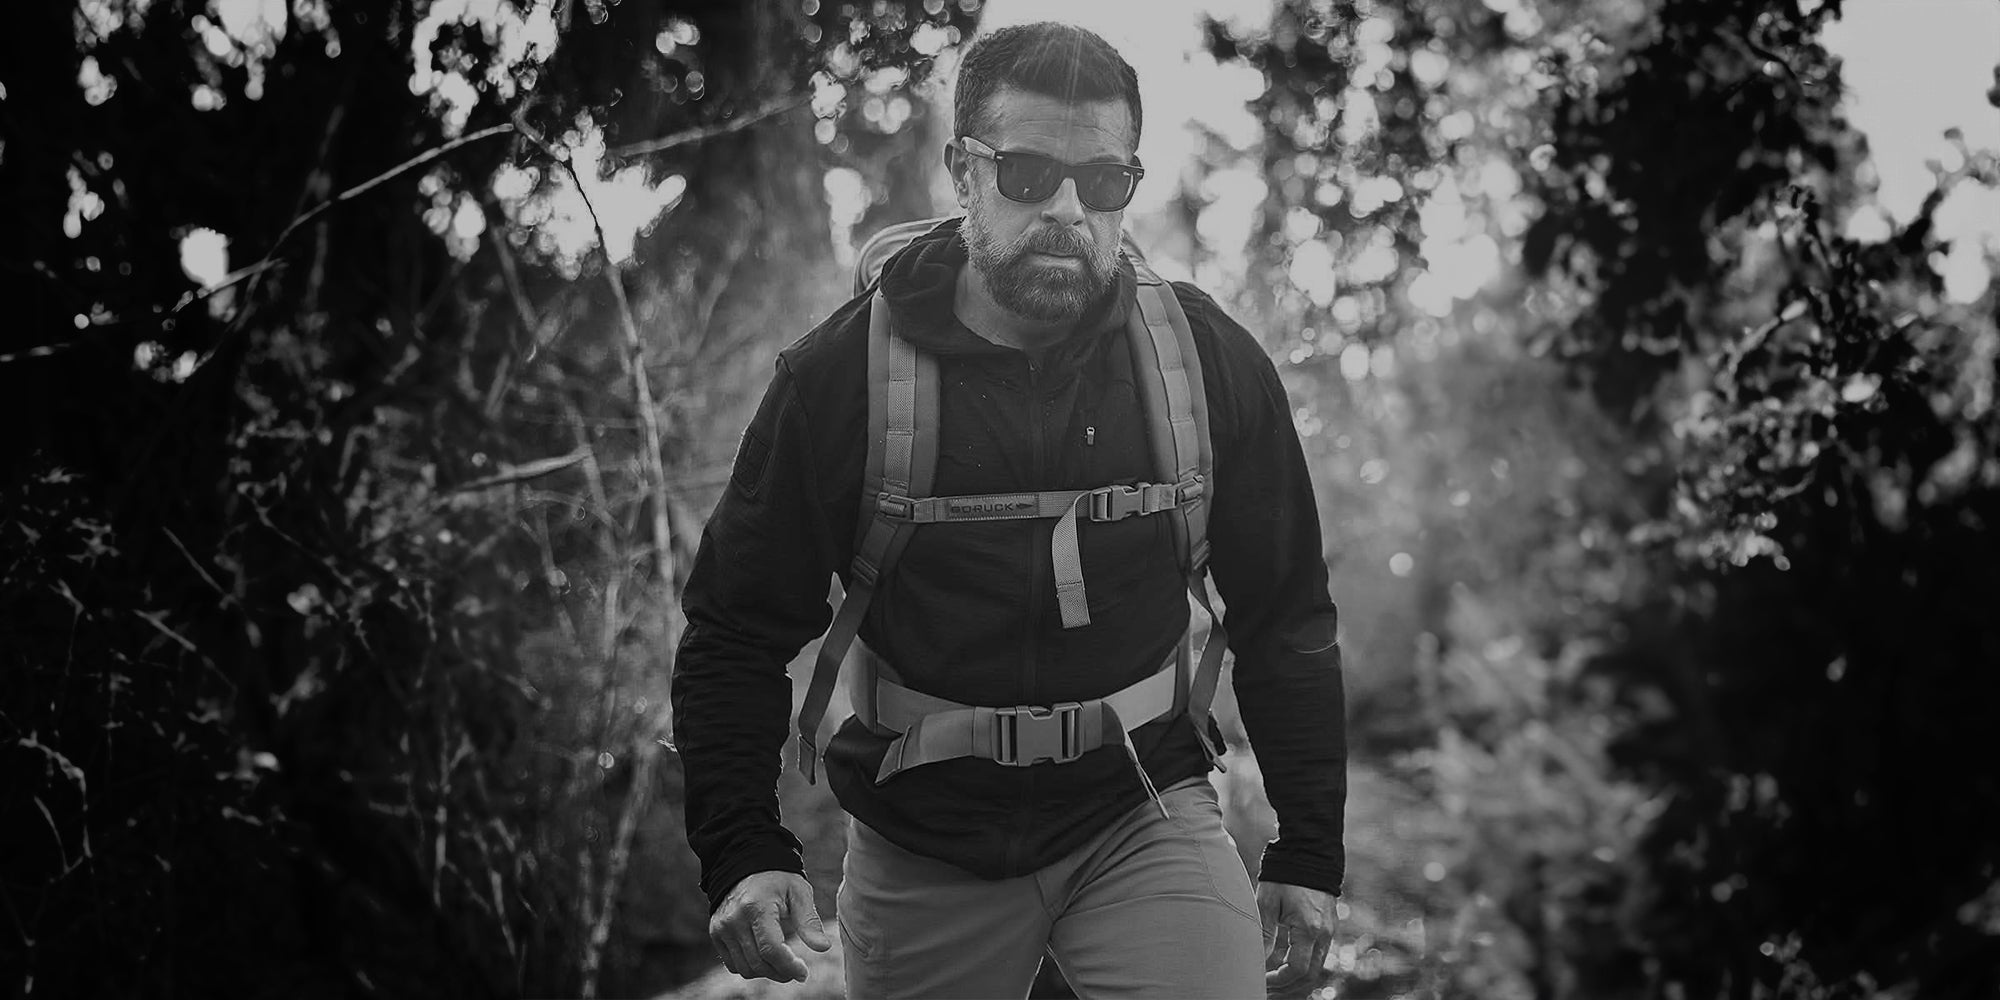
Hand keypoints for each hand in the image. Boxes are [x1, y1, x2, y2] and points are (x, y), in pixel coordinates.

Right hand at [708, 870, 831, 982]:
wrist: (746, 865)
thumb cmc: (778, 880)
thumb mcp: (799, 893)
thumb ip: (809, 921)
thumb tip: (823, 947)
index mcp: (757, 907)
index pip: (771, 949)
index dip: (789, 966)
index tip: (803, 973)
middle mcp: (734, 919)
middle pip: (758, 962)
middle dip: (781, 972)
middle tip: (796, 970)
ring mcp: (722, 928)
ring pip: (745, 968)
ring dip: (767, 972)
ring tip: (782, 964)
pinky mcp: (715, 933)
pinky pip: (733, 964)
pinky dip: (751, 967)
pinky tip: (765, 958)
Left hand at [1257, 881, 1337, 996]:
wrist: (1308, 853)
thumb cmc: (1283, 876)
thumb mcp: (1267, 904)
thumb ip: (1264, 935)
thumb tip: (1256, 961)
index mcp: (1309, 929)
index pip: (1296, 970)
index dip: (1277, 981)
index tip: (1261, 981)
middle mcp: (1324, 934)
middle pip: (1309, 976)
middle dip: (1287, 987)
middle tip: (1266, 990)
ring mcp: (1329, 931)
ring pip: (1315, 968)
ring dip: (1295, 980)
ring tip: (1273, 984)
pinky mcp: (1328, 927)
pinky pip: (1317, 956)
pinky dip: (1302, 967)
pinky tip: (1284, 968)